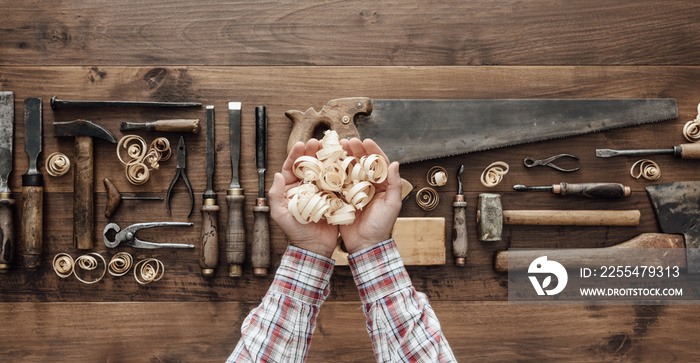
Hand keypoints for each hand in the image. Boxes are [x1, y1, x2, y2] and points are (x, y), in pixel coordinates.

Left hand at [268, 140, 338, 257]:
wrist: (315, 247)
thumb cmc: (295, 232)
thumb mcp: (281, 215)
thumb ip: (276, 196)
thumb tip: (277, 175)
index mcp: (292, 189)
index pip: (291, 168)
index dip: (295, 155)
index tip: (301, 144)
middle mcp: (306, 187)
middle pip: (308, 165)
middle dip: (312, 152)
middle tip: (318, 141)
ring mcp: (321, 191)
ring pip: (323, 170)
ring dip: (326, 158)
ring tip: (331, 147)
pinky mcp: (333, 197)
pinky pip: (336, 181)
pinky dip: (339, 171)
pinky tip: (343, 161)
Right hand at [339, 138, 401, 253]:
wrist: (366, 245)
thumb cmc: (382, 226)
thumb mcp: (392, 205)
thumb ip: (395, 184)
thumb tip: (395, 163)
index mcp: (381, 184)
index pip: (377, 163)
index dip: (372, 150)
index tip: (365, 140)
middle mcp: (367, 185)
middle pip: (361, 162)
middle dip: (355, 150)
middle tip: (347, 141)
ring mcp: (353, 191)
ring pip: (348, 169)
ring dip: (343, 157)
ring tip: (336, 148)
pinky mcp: (342, 198)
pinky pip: (337, 183)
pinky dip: (332, 172)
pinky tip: (327, 163)